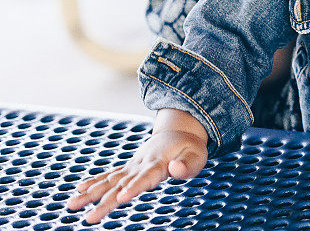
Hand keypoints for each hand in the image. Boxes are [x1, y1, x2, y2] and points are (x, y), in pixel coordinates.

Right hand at [66, 128, 207, 223]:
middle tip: (89, 218)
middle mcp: (141, 166)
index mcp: (158, 164)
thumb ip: (187, 165)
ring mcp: (132, 166)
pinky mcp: (128, 168)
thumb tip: (175, 169)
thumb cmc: (190, 148)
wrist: (178, 132)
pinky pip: (109, 175)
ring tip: (72, 205)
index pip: (144, 178)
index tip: (121, 198)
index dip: (134, 187)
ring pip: (109, 181)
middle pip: (121, 185)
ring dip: (91, 193)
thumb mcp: (197, 156)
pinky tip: (79, 190)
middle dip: (104, 201)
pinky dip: (95, 181)